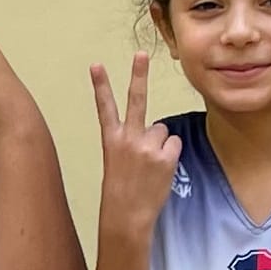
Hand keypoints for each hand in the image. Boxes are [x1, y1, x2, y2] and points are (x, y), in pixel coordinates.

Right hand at [90, 51, 182, 232]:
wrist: (127, 215)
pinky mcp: (165, 156)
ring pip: (162, 132)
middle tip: (141, 54)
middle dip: (138, 75)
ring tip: (150, 166)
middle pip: (136, 100)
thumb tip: (155, 131)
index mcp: (111, 140)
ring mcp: (147, 146)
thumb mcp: (117, 163)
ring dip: (161, 145)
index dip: (101, 85)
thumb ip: (132, 142)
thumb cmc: (122, 191)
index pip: (105, 107)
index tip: (96, 65)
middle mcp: (128, 138)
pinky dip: (170, 156)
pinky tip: (160, 170)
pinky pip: (174, 145)